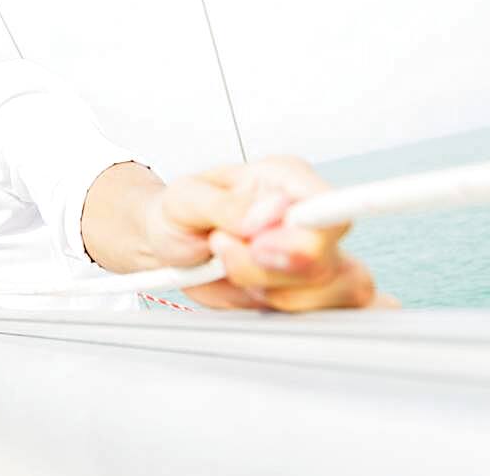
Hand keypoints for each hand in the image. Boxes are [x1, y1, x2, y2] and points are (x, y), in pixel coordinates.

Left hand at [158, 155, 387, 310]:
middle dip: (269, 271)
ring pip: (328, 293)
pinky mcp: (304, 292)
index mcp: (286, 181)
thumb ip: (227, 204)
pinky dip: (270, 311)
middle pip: (329, 259)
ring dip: (267, 291)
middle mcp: (307, 218)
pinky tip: (242, 291)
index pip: (330, 206)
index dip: (305, 235)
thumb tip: (270, 211)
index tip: (258, 244)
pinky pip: (314, 316)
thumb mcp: (186, 198)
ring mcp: (311, 258)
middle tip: (224, 253)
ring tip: (226, 267)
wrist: (167, 242)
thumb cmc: (179, 212)